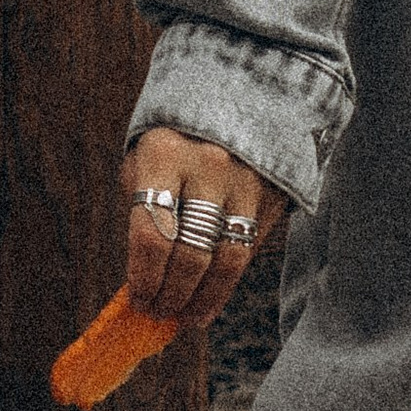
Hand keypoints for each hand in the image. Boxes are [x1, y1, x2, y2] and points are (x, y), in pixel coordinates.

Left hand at [121, 128, 284, 329]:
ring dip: (201, 299)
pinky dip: (225, 286)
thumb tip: (140, 274)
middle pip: (190, 255)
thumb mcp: (146, 155)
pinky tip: (208, 302)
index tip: (138, 300)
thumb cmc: (177, 136)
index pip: (152, 235)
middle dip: (171, 295)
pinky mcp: (272, 195)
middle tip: (158, 313)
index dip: (144, 278)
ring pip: (226, 262)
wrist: (241, 93)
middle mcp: (209, 168)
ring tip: (185, 317)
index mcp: (165, 154)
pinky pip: (248, 253)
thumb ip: (142, 206)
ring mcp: (246, 182)